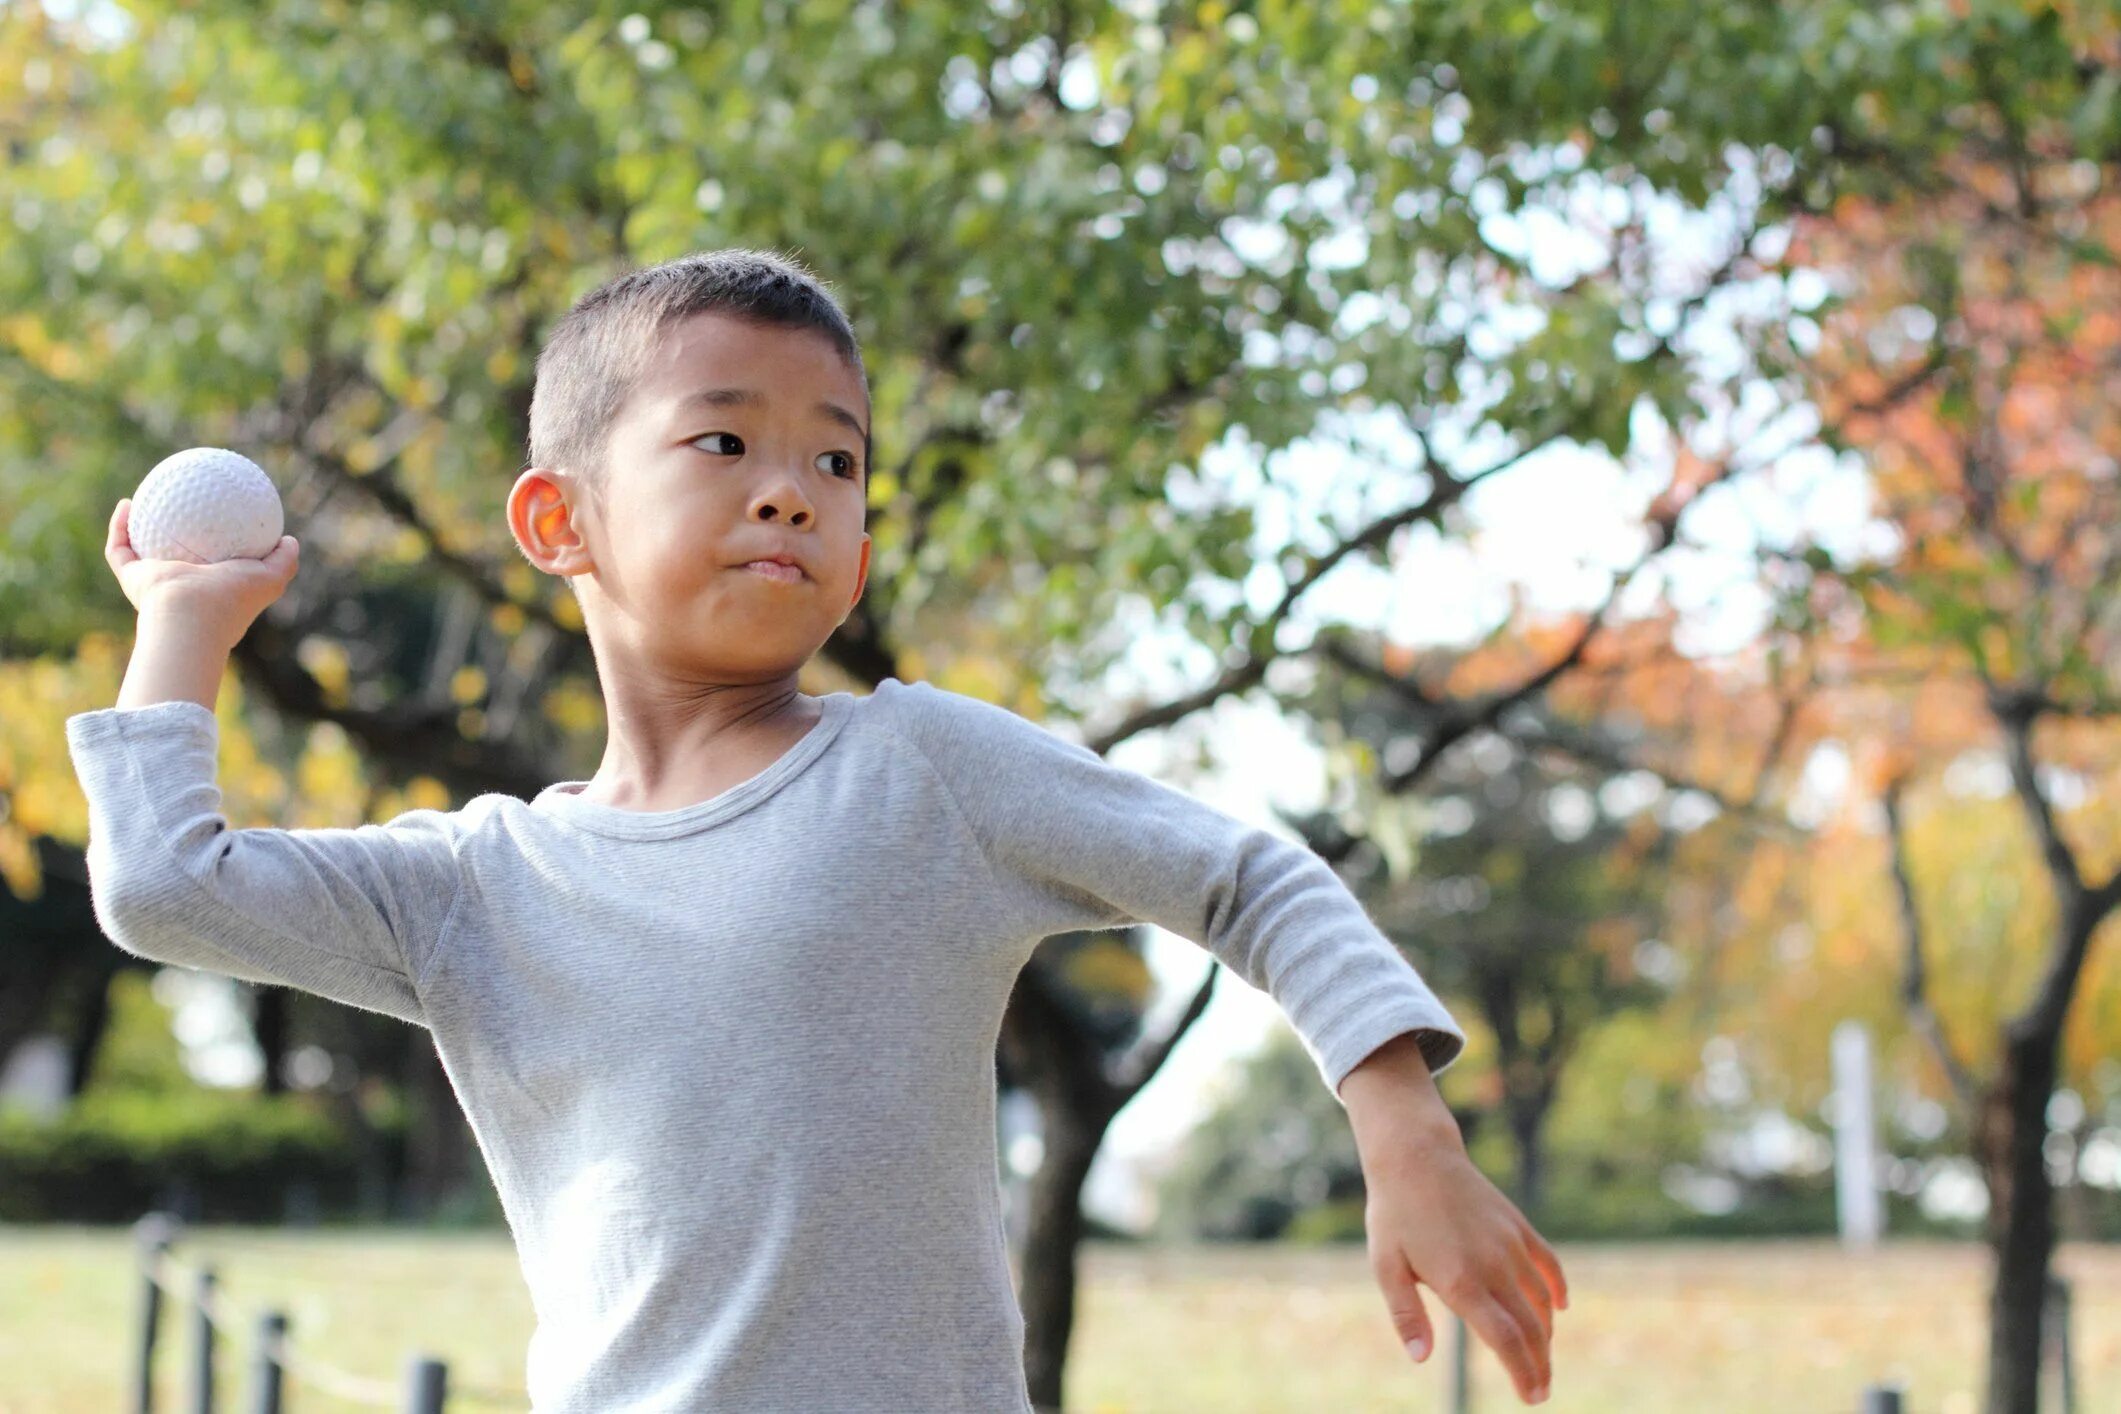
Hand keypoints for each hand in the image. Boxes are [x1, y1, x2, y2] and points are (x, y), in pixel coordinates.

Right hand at [105, 498, 297, 650]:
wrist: (192, 616)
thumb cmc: (233, 597)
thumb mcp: (271, 578)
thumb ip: (284, 560)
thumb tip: (289, 539)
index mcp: (213, 586)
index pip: (214, 561)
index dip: (217, 539)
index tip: (221, 513)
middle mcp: (183, 585)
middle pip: (175, 555)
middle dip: (175, 532)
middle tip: (180, 502)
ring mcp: (155, 584)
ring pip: (140, 550)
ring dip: (138, 525)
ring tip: (147, 495)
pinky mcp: (132, 579)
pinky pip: (119, 548)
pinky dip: (119, 526)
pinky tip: (127, 503)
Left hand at [1359, 1130, 1565, 1403]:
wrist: (1416, 1155)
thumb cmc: (1394, 1214)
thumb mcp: (1386, 1265)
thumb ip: (1405, 1313)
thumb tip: (1421, 1358)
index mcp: (1461, 1281)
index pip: (1505, 1340)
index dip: (1522, 1372)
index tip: (1531, 1397)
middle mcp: (1494, 1265)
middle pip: (1530, 1327)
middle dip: (1539, 1364)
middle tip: (1540, 1392)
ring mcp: (1510, 1243)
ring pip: (1541, 1300)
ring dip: (1546, 1334)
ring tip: (1541, 1358)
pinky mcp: (1517, 1225)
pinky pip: (1548, 1263)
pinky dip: (1557, 1289)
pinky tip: (1559, 1307)